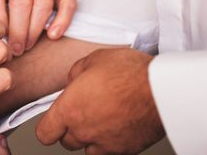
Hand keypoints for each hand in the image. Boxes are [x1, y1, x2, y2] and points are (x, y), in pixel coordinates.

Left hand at [36, 48, 164, 154]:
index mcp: (70, 110)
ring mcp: (105, 144)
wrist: (161, 89)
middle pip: (66, 142)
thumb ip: (75, 74)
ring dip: (90, 138)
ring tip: (101, 118)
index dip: (47, 127)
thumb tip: (73, 82)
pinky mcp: (125, 150)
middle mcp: (84, 131)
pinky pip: (109, 151)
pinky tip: (117, 124)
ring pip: (87, 150)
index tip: (52, 120)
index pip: (45, 133)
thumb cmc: (128, 72)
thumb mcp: (93, 60)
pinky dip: (109, 142)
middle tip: (82, 111)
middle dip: (69, 129)